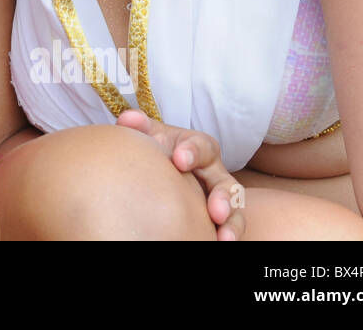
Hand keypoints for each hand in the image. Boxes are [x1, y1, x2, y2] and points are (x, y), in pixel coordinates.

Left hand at [116, 109, 245, 240]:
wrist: (160, 171)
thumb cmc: (158, 150)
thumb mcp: (151, 136)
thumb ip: (140, 127)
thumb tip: (128, 119)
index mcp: (199, 148)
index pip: (201, 146)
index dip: (192, 151)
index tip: (179, 159)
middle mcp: (214, 173)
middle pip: (226, 182)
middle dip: (223, 197)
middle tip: (215, 211)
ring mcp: (220, 197)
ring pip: (234, 209)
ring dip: (232, 223)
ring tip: (224, 238)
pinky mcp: (218, 217)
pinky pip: (230, 227)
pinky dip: (228, 235)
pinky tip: (219, 243)